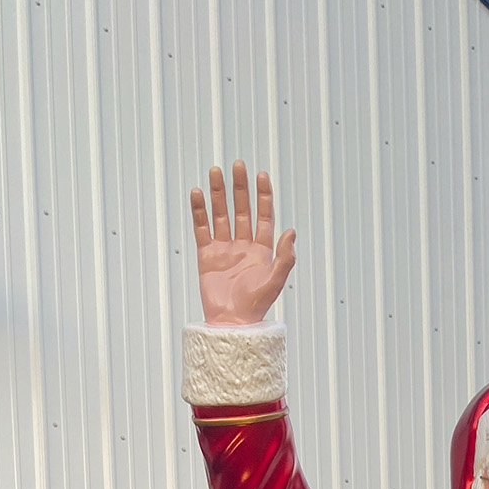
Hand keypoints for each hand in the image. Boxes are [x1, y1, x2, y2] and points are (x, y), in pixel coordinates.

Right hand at [189, 161, 295, 326]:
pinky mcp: (206, 256)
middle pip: (241, 210)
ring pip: (221, 215)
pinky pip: (202, 229)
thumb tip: (291, 231)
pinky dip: (199, 212)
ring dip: (218, 194)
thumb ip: (285, 256)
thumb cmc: (255, 306)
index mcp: (262, 250)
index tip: (261, 175)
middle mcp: (243, 246)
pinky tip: (197, 194)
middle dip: (240, 188)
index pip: (264, 216)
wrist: (231, 324)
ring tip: (215, 172)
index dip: (263, 196)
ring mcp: (224, 249)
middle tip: (237, 165)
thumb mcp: (276, 281)